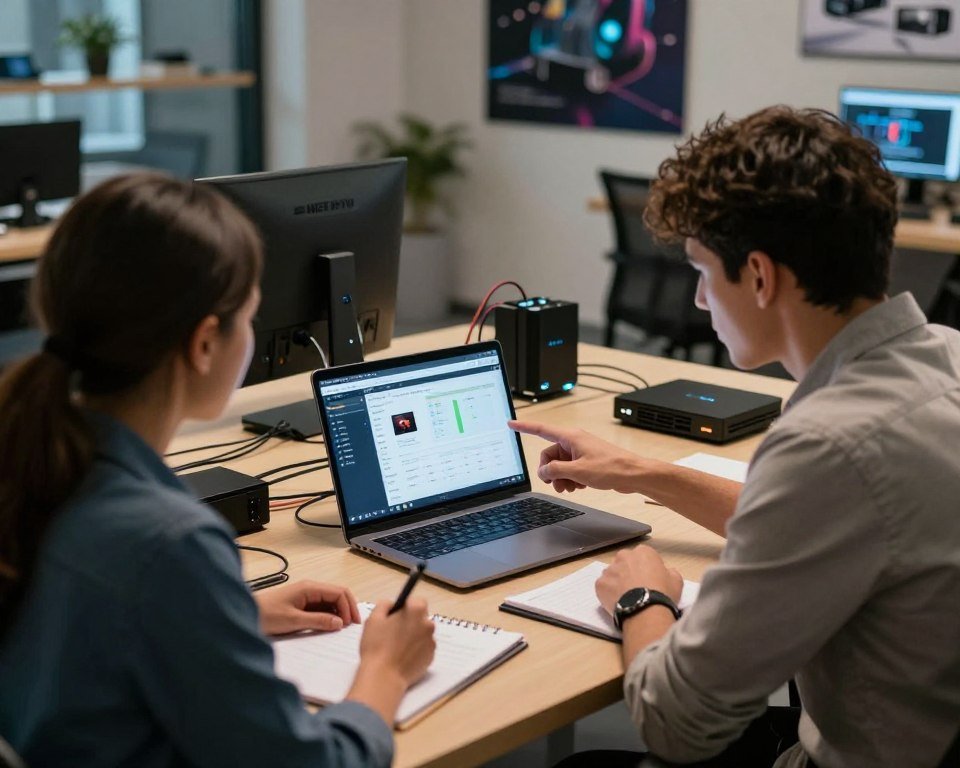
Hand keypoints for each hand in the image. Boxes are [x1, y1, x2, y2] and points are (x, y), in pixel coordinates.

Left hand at [254, 580, 361, 635]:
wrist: (245, 614)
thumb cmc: (265, 614)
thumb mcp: (294, 621)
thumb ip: (318, 621)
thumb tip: (339, 623)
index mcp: (310, 588)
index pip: (339, 592)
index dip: (349, 607)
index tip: (350, 623)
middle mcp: (310, 589)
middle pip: (337, 595)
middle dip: (347, 609)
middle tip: (351, 625)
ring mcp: (306, 596)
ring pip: (330, 602)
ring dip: (339, 613)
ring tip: (341, 628)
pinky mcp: (302, 604)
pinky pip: (321, 608)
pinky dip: (329, 616)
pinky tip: (330, 625)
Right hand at [358, 598, 435, 686]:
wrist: (383, 676)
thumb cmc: (377, 647)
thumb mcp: (374, 619)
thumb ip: (384, 605)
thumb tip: (391, 604)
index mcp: (416, 611)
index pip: (417, 601)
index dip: (406, 607)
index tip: (398, 614)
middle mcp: (428, 624)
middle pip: (421, 617)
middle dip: (410, 621)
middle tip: (394, 632)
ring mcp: (431, 641)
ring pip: (422, 633)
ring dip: (414, 636)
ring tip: (397, 647)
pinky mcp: (431, 657)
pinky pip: (424, 648)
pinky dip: (416, 650)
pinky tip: (402, 656)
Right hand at [509, 420, 643, 493]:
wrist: (633, 474)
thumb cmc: (611, 468)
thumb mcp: (577, 471)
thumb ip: (555, 471)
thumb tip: (543, 472)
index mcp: (570, 437)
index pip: (541, 429)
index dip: (524, 427)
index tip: (511, 424)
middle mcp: (574, 442)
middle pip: (550, 455)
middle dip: (550, 471)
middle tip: (556, 484)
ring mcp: (581, 452)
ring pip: (560, 465)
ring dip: (561, 478)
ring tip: (570, 488)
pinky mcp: (587, 461)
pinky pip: (570, 469)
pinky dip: (571, 479)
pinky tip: (579, 486)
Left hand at [595, 544, 682, 614]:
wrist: (645, 611)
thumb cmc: (662, 594)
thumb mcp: (676, 580)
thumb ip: (669, 571)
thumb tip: (666, 572)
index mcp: (643, 552)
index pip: (643, 556)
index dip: (647, 568)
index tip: (650, 579)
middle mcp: (623, 556)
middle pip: (625, 562)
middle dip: (629, 572)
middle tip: (636, 587)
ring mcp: (609, 570)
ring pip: (612, 574)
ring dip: (617, 582)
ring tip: (627, 597)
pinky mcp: (600, 583)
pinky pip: (603, 586)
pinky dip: (608, 593)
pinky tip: (617, 602)